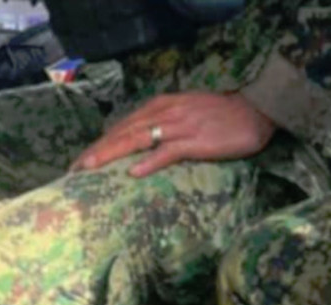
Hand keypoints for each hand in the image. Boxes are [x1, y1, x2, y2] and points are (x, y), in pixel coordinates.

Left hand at [73, 92, 276, 178]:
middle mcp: (165, 113)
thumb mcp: (184, 113)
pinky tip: (133, 172)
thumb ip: (161, 125)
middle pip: (122, 132)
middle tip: (74, 169)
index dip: (99, 143)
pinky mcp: (195, 141)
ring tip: (90, 168)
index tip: (80, 161)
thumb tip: (138, 147)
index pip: (122, 125)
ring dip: (111, 153)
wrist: (256, 110)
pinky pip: (168, 151)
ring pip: (137, 139)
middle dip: (97, 151)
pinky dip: (149, 161)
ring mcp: (179, 126)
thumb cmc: (220, 115)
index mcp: (160, 106)